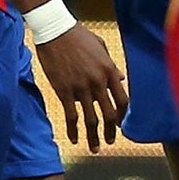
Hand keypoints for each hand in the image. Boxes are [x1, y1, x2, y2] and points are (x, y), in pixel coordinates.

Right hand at [35, 24, 126, 152]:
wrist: (55, 30)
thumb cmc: (78, 36)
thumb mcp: (101, 48)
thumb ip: (111, 65)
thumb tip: (120, 79)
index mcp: (109, 70)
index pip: (122, 100)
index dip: (123, 115)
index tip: (121, 124)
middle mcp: (98, 82)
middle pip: (109, 114)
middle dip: (111, 131)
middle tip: (110, 142)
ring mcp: (81, 88)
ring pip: (91, 119)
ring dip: (93, 137)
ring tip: (94, 148)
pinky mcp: (64, 91)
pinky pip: (71, 116)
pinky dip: (73, 130)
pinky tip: (74, 139)